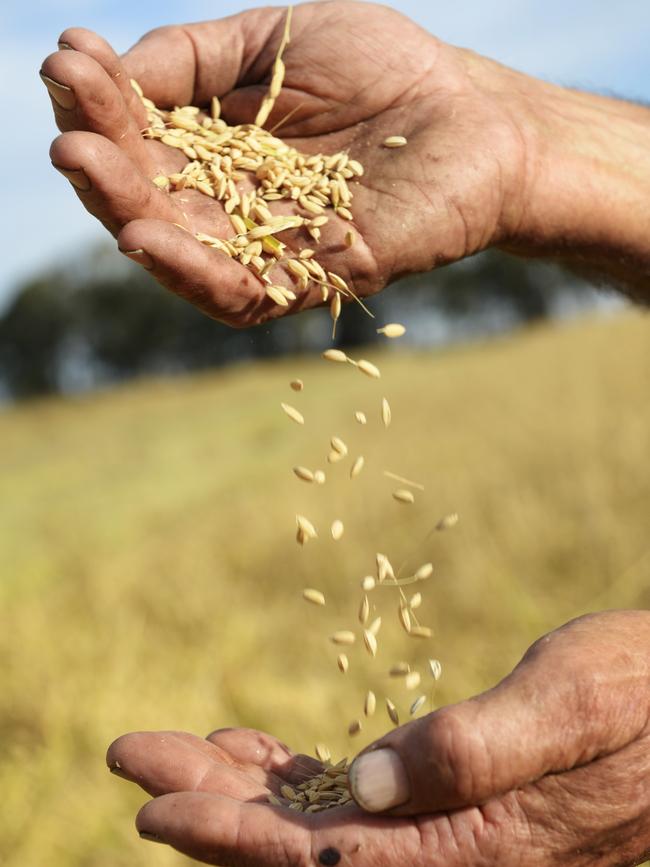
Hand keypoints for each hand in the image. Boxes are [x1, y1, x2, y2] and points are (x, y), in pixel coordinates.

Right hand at [41, 2, 537, 325]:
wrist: (475, 114)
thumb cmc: (384, 70)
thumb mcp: (277, 38)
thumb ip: (197, 58)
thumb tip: (113, 71)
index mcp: (221, 149)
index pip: (144, 138)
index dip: (102, 105)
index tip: (68, 61)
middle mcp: (236, 206)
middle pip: (153, 200)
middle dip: (103, 163)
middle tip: (66, 128)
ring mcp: (272, 247)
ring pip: (185, 251)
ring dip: (128, 213)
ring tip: (83, 166)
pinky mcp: (315, 278)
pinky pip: (244, 291)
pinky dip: (191, 271)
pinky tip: (142, 236)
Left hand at [107, 611, 649, 865]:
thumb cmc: (643, 695)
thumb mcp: (574, 704)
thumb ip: (480, 749)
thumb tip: (375, 783)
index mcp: (476, 848)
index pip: (323, 861)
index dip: (230, 834)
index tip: (154, 801)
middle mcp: (453, 857)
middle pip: (301, 850)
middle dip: (210, 806)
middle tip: (133, 757)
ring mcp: (451, 833)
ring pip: (320, 825)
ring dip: (243, 790)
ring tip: (178, 751)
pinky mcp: (454, 797)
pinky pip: (356, 801)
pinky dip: (297, 778)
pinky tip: (257, 754)